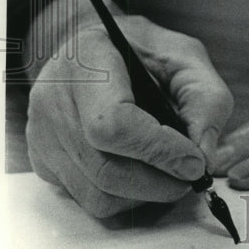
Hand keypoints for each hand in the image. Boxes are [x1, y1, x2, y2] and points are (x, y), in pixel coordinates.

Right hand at [26, 15, 233, 216]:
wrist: (92, 49)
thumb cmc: (141, 50)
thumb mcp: (184, 56)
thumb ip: (205, 99)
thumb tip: (203, 157)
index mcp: (87, 60)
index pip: (113, 123)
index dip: (158, 150)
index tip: (193, 160)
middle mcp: (54, 100)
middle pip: (105, 168)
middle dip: (159, 182)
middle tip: (190, 175)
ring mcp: (43, 134)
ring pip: (97, 194)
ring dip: (145, 196)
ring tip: (170, 175)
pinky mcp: (44, 161)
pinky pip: (87, 200)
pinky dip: (125, 198)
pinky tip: (143, 174)